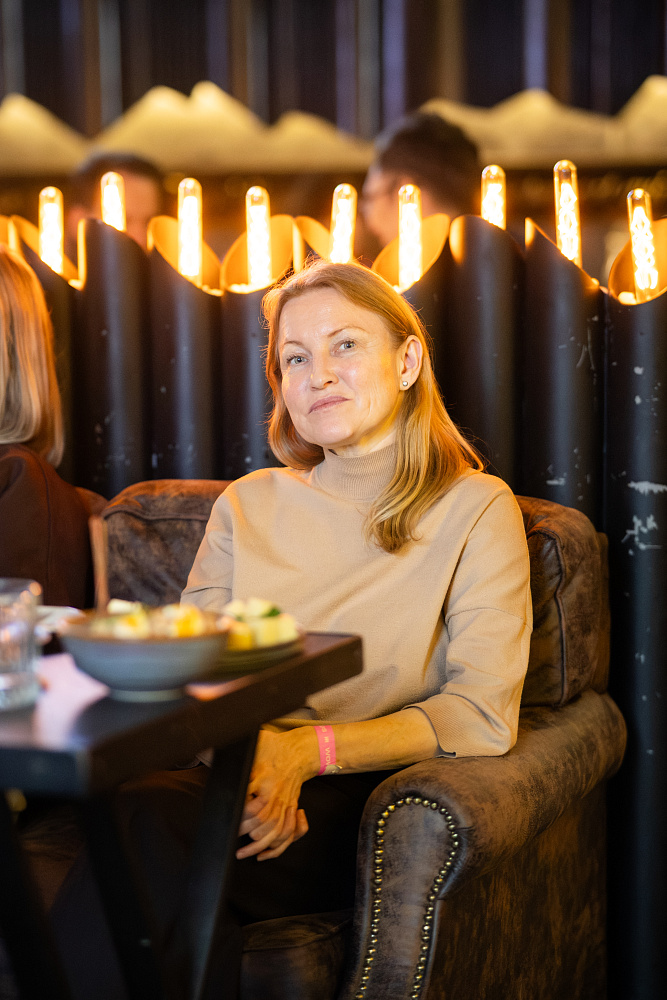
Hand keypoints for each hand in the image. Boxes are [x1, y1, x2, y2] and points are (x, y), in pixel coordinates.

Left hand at [236, 727, 317, 860]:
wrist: (299, 751)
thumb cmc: (273, 747)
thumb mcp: (254, 743)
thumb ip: (230, 750)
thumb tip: (203, 751)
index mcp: (265, 777)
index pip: (251, 802)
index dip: (237, 813)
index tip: (226, 818)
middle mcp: (276, 793)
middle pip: (262, 820)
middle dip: (243, 830)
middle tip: (229, 833)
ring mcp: (285, 804)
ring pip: (275, 831)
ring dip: (257, 845)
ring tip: (241, 852)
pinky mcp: (290, 810)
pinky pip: (288, 833)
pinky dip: (277, 847)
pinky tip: (263, 854)